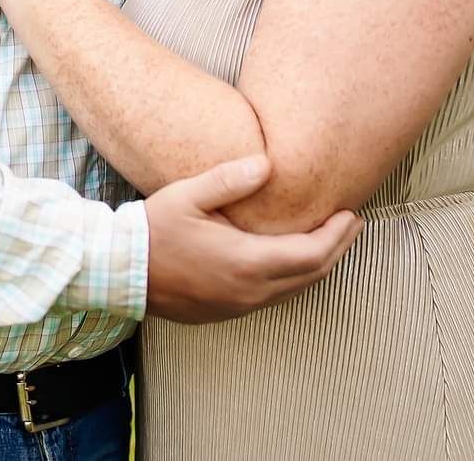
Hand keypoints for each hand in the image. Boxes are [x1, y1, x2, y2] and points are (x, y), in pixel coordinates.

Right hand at [145, 155, 362, 322]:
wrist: (121, 272)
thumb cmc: (154, 230)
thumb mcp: (188, 195)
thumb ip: (229, 179)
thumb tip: (268, 163)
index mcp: (246, 262)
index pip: (311, 255)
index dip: (337, 236)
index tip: (352, 214)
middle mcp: (250, 291)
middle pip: (311, 275)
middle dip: (337, 248)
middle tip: (352, 223)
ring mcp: (239, 305)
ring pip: (294, 289)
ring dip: (317, 264)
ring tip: (330, 237)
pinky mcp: (228, 310)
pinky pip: (275, 295)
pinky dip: (294, 275)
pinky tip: (292, 256)